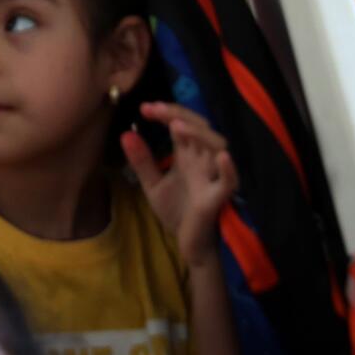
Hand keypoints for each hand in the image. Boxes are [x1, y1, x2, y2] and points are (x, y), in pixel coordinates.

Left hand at [122, 100, 237, 269]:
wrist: (189, 245)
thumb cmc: (177, 211)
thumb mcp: (153, 185)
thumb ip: (141, 161)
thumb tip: (125, 133)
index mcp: (188, 155)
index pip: (181, 124)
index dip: (166, 112)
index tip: (144, 108)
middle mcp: (202, 160)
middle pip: (200, 127)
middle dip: (179, 114)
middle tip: (154, 109)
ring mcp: (211, 177)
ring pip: (217, 147)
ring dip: (199, 134)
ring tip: (176, 126)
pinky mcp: (217, 198)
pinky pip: (229, 182)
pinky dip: (228, 169)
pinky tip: (222, 157)